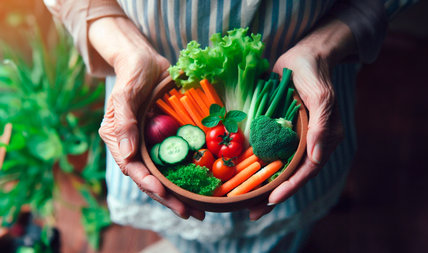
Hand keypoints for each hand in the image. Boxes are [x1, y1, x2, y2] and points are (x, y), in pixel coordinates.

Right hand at [89, 17, 204, 219]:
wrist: (147, 61)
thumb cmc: (132, 73)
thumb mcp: (125, 94)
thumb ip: (124, 122)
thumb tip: (127, 156)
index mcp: (118, 140)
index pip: (132, 168)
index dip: (148, 183)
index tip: (164, 194)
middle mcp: (135, 147)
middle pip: (151, 179)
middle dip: (169, 199)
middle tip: (190, 214)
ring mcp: (152, 144)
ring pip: (166, 175)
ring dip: (181, 193)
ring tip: (200, 211)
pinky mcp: (167, 139)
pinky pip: (178, 161)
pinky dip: (189, 175)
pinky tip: (204, 187)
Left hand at [249, 19, 355, 219]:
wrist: (303, 56)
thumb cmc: (313, 72)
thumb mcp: (320, 94)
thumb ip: (323, 124)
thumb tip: (318, 158)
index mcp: (324, 140)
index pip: (307, 170)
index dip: (290, 187)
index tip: (270, 200)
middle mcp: (310, 144)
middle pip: (292, 176)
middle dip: (273, 196)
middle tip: (251, 214)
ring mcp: (294, 139)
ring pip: (280, 169)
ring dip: (263, 186)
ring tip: (244, 203)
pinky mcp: (281, 132)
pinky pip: (270, 153)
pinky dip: (258, 167)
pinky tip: (242, 176)